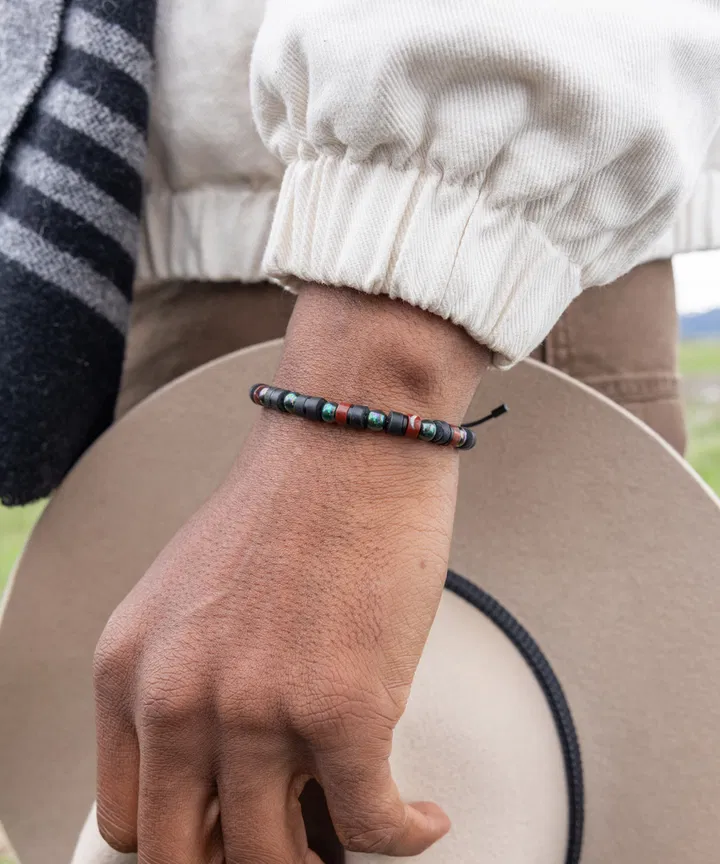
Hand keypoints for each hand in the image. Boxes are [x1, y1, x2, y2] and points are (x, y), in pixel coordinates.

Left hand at [93, 286, 487, 861]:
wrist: (350, 435)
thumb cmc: (290, 502)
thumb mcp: (194, 598)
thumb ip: (189, 683)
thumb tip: (235, 768)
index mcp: (130, 668)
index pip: (127, 817)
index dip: (185, 841)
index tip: (227, 838)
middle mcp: (178, 696)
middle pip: (187, 856)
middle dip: (246, 861)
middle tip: (292, 846)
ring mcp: (257, 709)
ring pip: (276, 859)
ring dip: (324, 858)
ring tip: (354, 831)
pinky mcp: (343, 710)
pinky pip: (370, 827)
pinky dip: (402, 835)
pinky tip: (419, 817)